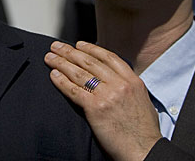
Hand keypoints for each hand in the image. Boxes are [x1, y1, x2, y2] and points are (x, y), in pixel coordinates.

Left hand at [44, 41, 161, 160]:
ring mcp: (107, 95)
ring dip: (61, 63)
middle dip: (69, 52)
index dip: (90, 48)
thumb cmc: (144, 133)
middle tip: (57, 46)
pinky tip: (54, 75)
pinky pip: (74, 90)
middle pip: (89, 62)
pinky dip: (62, 81)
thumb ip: (127, 86)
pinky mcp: (96, 108)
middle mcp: (120, 84)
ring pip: (79, 73)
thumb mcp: (142, 100)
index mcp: (132, 81)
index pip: (108, 57)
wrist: (145, 151)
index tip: (78, 44)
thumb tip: (114, 79)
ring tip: (50, 58)